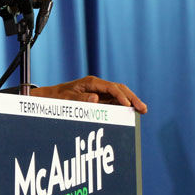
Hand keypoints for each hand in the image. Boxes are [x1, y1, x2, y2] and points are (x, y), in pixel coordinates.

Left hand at [31, 75, 147, 113]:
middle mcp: (97, 85)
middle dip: (132, 98)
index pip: (111, 87)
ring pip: (119, 94)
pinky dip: (124, 105)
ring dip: (131, 101)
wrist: (51, 97)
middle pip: (119, 89)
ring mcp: (99, 91)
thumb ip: (80, 99)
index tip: (129, 106)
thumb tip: (96, 99)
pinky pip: (114, 100)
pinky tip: (132, 111)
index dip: (121, 96)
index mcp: (91, 82)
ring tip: (142, 110)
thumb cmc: (58, 97)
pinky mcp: (99, 98)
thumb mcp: (67, 98)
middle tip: (143, 109)